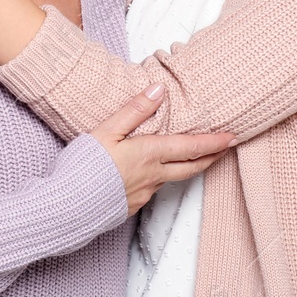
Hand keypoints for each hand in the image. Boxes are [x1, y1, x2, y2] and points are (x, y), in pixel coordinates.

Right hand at [89, 84, 234, 214]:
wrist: (64, 207)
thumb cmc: (82, 165)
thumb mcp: (106, 130)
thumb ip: (134, 110)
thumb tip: (159, 89)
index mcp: (149, 154)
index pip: (191, 146)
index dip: (214, 142)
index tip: (232, 136)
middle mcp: (152, 176)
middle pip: (191, 167)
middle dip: (211, 157)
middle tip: (226, 149)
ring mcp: (143, 194)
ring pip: (172, 179)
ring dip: (188, 168)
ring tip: (194, 158)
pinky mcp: (130, 206)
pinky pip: (153, 190)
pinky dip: (163, 179)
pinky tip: (154, 175)